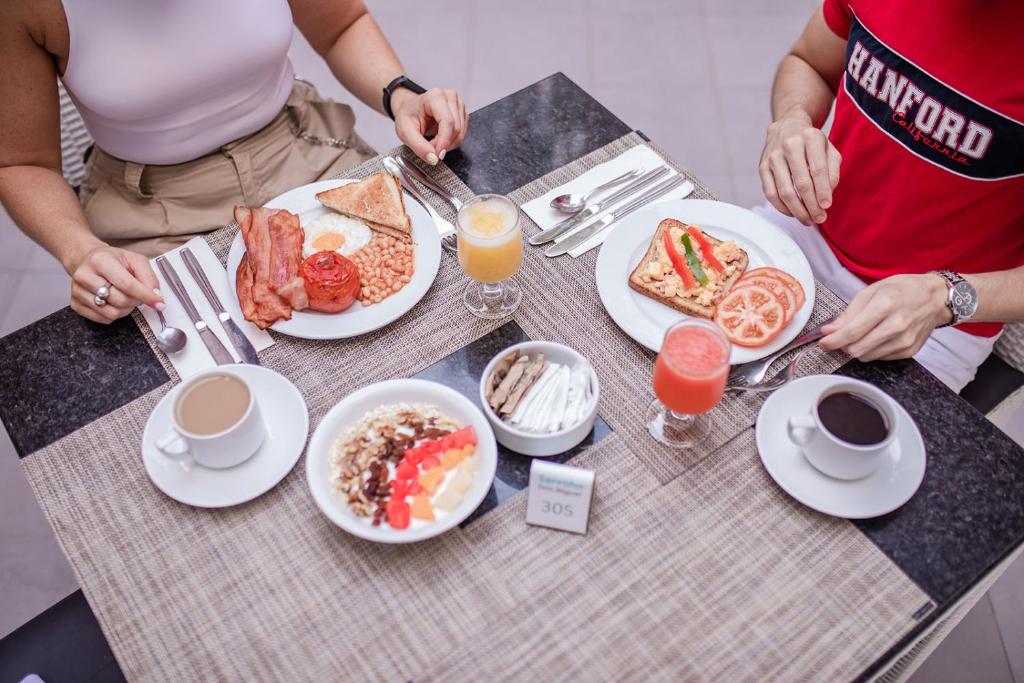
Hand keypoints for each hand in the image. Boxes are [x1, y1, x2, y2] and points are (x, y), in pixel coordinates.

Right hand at [66, 244, 164, 323]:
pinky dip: (114, 314)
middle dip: (136, 301)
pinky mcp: (75, 304)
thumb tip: (155, 294)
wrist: (87, 259)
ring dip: (126, 309)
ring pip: (111, 313)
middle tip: (138, 295)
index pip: (126, 284)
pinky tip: (114, 303)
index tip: (160, 304)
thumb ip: (148, 276)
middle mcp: (84, 276)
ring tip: (126, 298)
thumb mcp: (134, 259)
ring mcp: (77, 291)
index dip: (146, 296)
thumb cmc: (113, 260)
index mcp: (99, 260)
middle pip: (120, 300)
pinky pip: (102, 319)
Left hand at [391, 87, 468, 165]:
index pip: (448, 122)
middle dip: (444, 144)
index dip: (444, 141)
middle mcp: (449, 97)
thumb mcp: (405, 132)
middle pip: (456, 128)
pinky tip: (440, 138)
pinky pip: (462, 133)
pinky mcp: (462, 112)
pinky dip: (452, 141)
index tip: (437, 155)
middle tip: (430, 148)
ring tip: (433, 141)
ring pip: (461, 133)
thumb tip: (433, 158)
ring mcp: (458, 104)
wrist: (409, 109)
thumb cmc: (407, 116)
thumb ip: (418, 146)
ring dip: (448, 144)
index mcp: (435, 97)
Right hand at [759, 113, 841, 224]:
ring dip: (797, 210)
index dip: (823, 191)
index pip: (818, 170)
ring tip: (807, 220)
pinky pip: (770, 193)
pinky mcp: (762, 167)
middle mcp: (790, 145)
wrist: (786, 128)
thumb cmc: (811, 143)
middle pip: (801, 183)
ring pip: (784, 191)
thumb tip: (827, 195)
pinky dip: (782, 207)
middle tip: (819, 218)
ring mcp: (773, 157)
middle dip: (811, 205)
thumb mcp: (829, 149)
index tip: (827, 206)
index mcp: (810, 138)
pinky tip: (792, 213)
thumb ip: (832, 170)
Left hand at [819, 274, 951, 360]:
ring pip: (866, 356)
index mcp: (885, 305)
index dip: (833, 340)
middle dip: (843, 345)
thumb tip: (830, 330)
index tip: (822, 342)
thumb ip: (849, 313)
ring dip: (856, 348)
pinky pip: (880, 358)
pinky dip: (872, 350)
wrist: (935, 297)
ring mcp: (905, 340)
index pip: (852, 332)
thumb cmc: (902, 290)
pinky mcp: (909, 350)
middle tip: (840, 337)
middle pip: (857, 349)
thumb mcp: (871, 291)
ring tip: (861, 334)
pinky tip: (876, 337)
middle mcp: (897, 325)